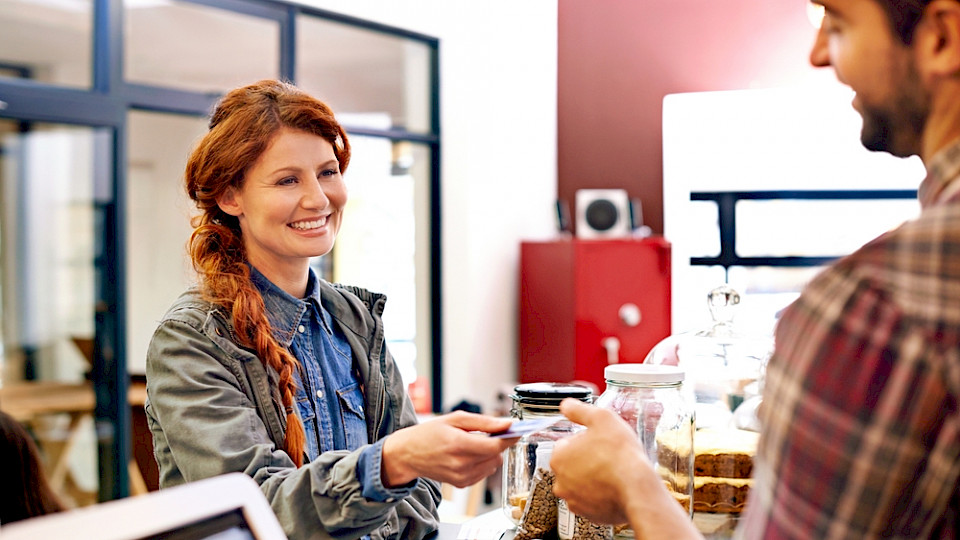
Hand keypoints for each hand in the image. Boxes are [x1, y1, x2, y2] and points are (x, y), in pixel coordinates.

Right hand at [381, 411, 515, 487]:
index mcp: (459, 445)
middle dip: (497, 443)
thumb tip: (506, 424)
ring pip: (493, 465)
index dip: (509, 437)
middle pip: (496, 455)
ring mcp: (462, 477)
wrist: (408, 454)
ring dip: (490, 453)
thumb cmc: (428, 434)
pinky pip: (484, 473)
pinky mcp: (462, 484)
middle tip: (486, 433)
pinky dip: (482, 463)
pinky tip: (468, 455)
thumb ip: (484, 422)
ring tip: (473, 444)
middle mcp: (461, 465)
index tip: (517, 430)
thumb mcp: (455, 419)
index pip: (496, 446)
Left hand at [550, 399, 646, 524]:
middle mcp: (560, 482)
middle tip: (608, 456)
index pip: (567, 443)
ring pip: (580, 483)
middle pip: (572, 464)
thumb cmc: (620, 454)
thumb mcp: (602, 418)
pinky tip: (614, 488)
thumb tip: (566, 405)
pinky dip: (599, 495)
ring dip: (592, 478)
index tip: (600, 442)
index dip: (585, 440)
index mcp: (559, 458)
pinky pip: (591, 500)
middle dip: (586, 460)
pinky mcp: (588, 515)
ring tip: (613, 473)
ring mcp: (573, 501)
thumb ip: (579, 410)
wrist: (638, 490)